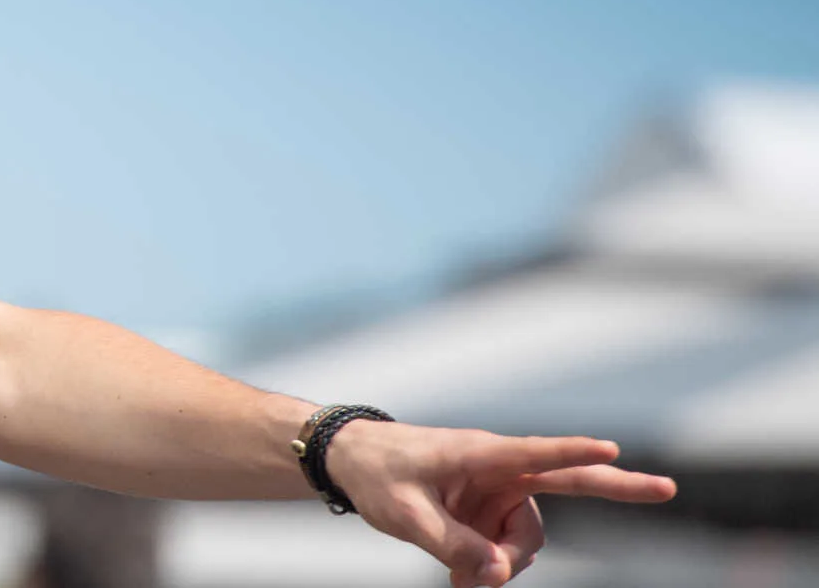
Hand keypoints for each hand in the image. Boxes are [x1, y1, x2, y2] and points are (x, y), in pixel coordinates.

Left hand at [323, 421, 676, 586]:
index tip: (610, 446)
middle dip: (617, 488)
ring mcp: (497, 490)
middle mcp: (499, 469)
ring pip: (527, 538)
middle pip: (567, 484)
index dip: (573, 453)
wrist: (351, 462)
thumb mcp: (407, 516)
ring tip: (460, 581)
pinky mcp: (488, 509)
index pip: (536, 454)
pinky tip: (462, 581)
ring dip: (505, 564)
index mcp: (481, 455)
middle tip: (668, 489)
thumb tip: (496, 574)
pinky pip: (506, 547)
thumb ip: (453, 546)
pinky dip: (492, 567)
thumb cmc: (377, 475)